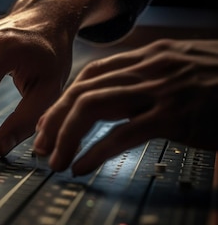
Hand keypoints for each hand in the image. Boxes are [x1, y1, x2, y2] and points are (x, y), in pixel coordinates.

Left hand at [33, 38, 217, 175]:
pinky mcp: (176, 117)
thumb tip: (112, 101)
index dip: (62, 100)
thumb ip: (148, 80)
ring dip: (66, 136)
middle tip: (41, 146)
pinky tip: (81, 167)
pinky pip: (122, 134)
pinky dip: (94, 152)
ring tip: (55, 160)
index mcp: (151, 57)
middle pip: (83, 90)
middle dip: (54, 120)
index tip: (47, 123)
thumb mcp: (183, 71)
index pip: (90, 75)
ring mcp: (162, 90)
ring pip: (93, 107)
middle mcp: (150, 68)